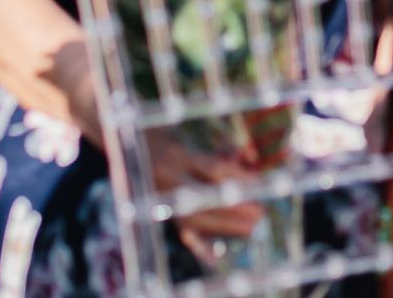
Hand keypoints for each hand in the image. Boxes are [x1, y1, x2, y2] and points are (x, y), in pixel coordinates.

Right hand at [136, 127, 265, 255]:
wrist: (131, 146)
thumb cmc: (171, 139)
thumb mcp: (194, 139)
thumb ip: (222, 153)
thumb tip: (251, 167)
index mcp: (177, 153)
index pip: (213, 169)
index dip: (238, 178)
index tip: (260, 185)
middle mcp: (165, 176)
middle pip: (204, 198)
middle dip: (233, 209)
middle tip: (259, 214)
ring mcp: (159, 197)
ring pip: (193, 219)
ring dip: (224, 226)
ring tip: (249, 229)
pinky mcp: (158, 213)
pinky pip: (182, 230)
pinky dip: (201, 243)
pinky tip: (217, 254)